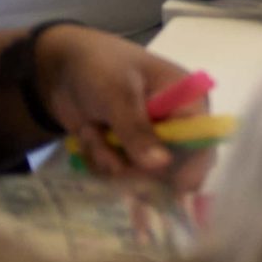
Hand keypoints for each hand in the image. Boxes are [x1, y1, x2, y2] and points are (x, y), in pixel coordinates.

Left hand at [36, 25, 199, 177]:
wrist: (60, 67)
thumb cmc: (101, 67)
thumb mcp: (119, 93)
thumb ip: (137, 129)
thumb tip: (160, 166)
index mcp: (187, 102)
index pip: (201, 141)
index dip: (193, 167)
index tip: (176, 194)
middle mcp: (173, 125)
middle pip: (172, 166)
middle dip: (136, 168)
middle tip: (111, 161)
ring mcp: (147, 141)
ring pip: (137, 174)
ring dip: (108, 159)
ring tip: (91, 131)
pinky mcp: (123, 151)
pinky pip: (115, 173)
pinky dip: (96, 159)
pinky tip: (87, 134)